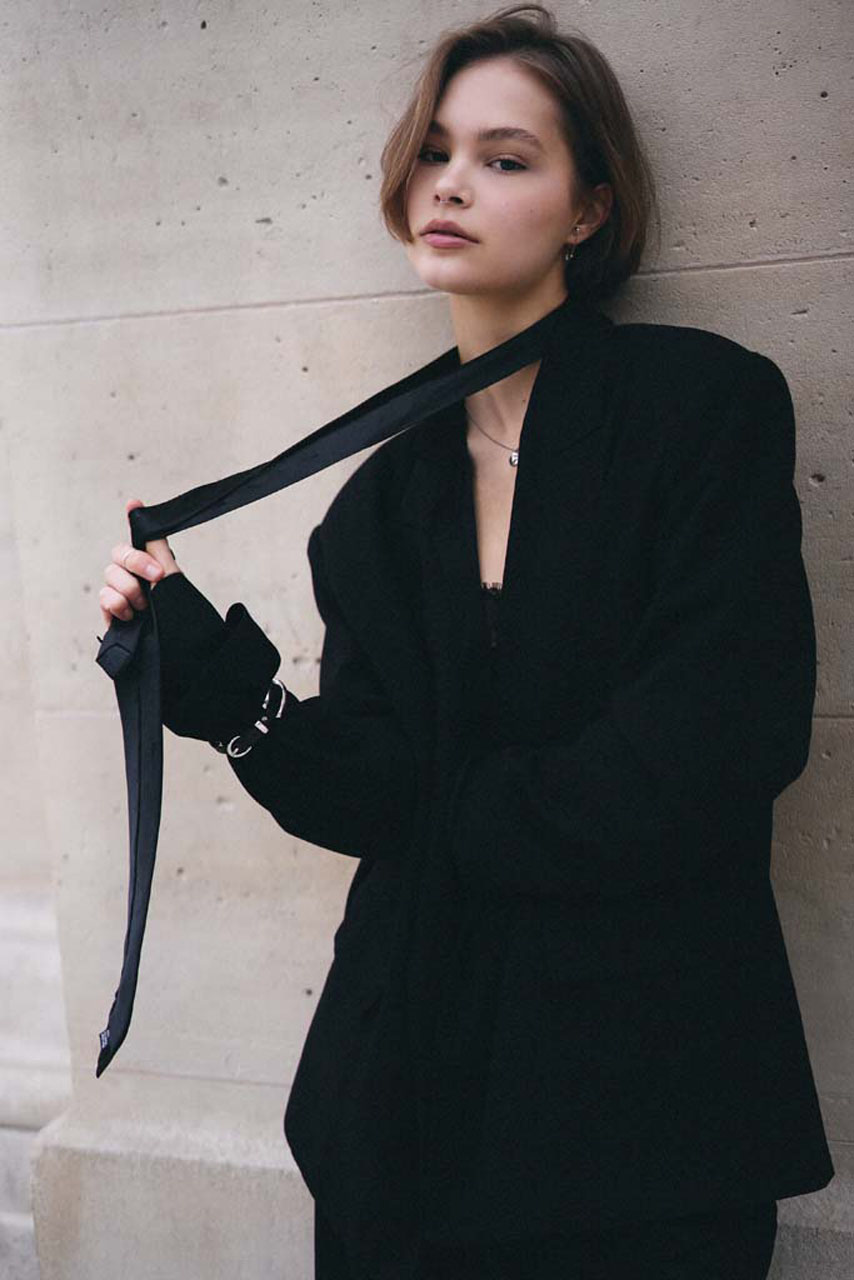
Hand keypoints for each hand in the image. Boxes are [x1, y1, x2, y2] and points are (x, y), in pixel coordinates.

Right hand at [98, 497, 181, 629]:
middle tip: (158, 577)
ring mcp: (119, 591)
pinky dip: (118, 604)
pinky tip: (130, 616)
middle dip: (137, 562)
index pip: (138, 535)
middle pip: (120, 553)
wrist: (174, 648)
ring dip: (130, 590)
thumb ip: (156, 547)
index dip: (133, 517)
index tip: (134, 503)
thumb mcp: (170, 577)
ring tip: (145, 606)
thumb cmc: (173, 615)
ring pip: (111, 574)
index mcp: (150, 562)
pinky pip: (104, 596)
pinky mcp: (109, 610)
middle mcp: (132, 573)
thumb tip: (140, 509)